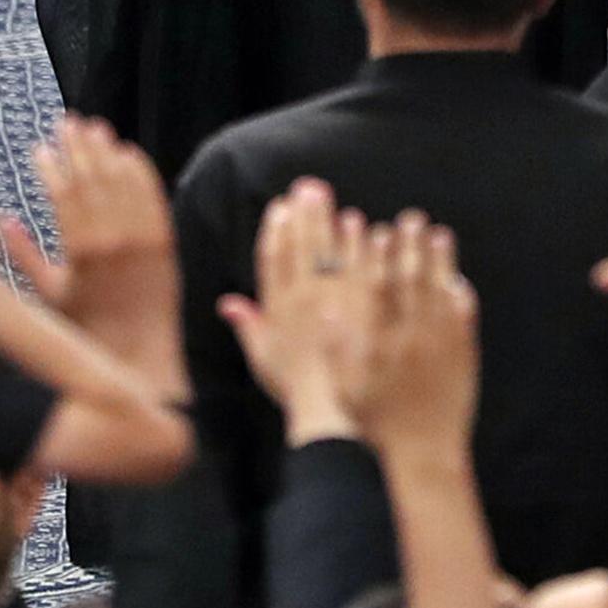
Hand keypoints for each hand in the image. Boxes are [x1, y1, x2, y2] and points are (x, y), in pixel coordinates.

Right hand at [12, 117, 185, 399]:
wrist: (138, 356)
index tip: (40, 147)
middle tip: (67, 121)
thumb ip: (24, 256)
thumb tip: (2, 219)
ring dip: (108, 150)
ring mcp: (143, 240)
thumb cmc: (84, 331)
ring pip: (123, 180)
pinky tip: (128, 152)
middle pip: (92, 178)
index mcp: (80, 252)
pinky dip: (141, 170)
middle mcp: (113, 241)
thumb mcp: (47, 296)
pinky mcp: (165, 243)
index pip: (62, 193)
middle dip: (78, 146)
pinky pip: (153, 196)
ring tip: (95, 128)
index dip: (51, 165)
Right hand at [219, 179, 367, 444]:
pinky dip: (373, 252)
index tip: (282, 205)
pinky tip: (380, 234)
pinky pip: (372, 273)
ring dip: (341, 228)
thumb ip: (248, 326)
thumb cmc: (296, 393)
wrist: (333, 420)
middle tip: (312, 187)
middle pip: (306, 247)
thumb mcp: (264, 360)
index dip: (278, 228)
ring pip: (340, 255)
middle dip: (308, 214)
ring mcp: (339, 305)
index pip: (275, 258)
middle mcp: (306, 301)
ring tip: (345, 210)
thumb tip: (227, 303)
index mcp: (279, 308)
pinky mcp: (368, 312)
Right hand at [335, 211, 479, 464]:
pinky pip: (463, 316)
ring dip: (438, 260)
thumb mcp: (342, 386)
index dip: (371, 254)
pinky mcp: (462, 354)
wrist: (420, 456)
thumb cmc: (373, 423)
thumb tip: (321, 308)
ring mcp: (439, 343)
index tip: (369, 228)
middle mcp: (408, 335)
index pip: (373, 286)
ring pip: (438, 290)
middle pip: (409, 279)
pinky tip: (457, 277)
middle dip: (409, 245)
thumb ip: (332, 346)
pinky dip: (460, 293)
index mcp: (376, 340)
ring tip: (438, 234)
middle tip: (410, 218)